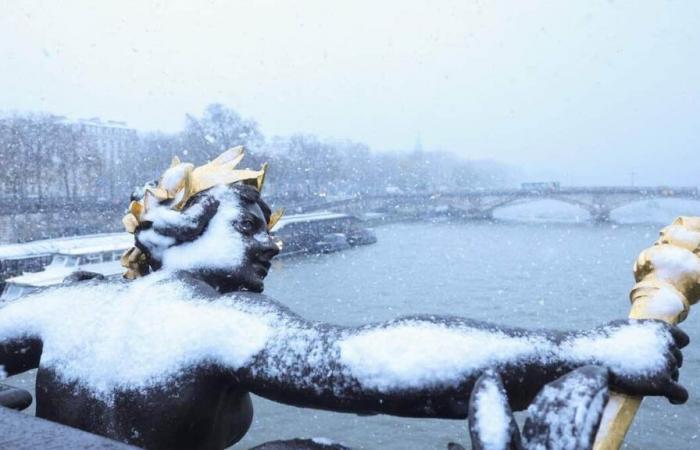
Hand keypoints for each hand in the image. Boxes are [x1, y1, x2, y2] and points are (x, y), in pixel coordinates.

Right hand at [568, 319, 688, 403]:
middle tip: (642, 371)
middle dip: (664, 365)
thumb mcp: (623, 328)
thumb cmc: (600, 341)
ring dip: (664, 379)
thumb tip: (647, 338)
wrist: (588, 354)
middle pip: (677, 359)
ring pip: (675, 375)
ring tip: (641, 381)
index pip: (682, 340)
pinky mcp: (662, 382)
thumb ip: (641, 332)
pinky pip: (680, 394)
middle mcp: (666, 344)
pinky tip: (671, 400)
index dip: (672, 348)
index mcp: (660, 328)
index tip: (661, 355)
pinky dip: (677, 397)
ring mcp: (665, 363)